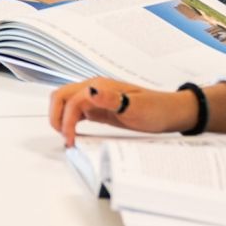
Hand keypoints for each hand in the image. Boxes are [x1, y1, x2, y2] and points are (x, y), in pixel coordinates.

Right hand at [49, 77, 196, 145]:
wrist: (169, 112)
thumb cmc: (155, 109)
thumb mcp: (136, 106)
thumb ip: (111, 99)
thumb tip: (90, 91)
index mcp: (100, 87)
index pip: (71, 100)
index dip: (66, 120)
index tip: (71, 139)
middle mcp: (94, 89)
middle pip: (61, 96)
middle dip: (56, 116)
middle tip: (64, 138)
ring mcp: (95, 98)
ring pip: (65, 103)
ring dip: (60, 118)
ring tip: (67, 138)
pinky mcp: (98, 108)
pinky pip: (76, 111)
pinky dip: (69, 121)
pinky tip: (73, 134)